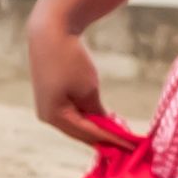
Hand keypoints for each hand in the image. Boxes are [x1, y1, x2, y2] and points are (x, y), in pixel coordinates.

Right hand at [23, 2, 117, 147]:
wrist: (51, 31)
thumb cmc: (70, 60)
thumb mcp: (89, 89)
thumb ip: (98, 113)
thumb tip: (105, 126)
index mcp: (54, 117)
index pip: (89, 134)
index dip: (112, 140)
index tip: (131, 146)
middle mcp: (47, 116)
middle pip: (80, 133)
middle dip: (104, 138)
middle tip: (127, 143)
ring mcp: (46, 107)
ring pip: (76, 124)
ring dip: (97, 128)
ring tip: (120, 132)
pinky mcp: (50, 97)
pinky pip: (72, 113)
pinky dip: (88, 116)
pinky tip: (105, 118)